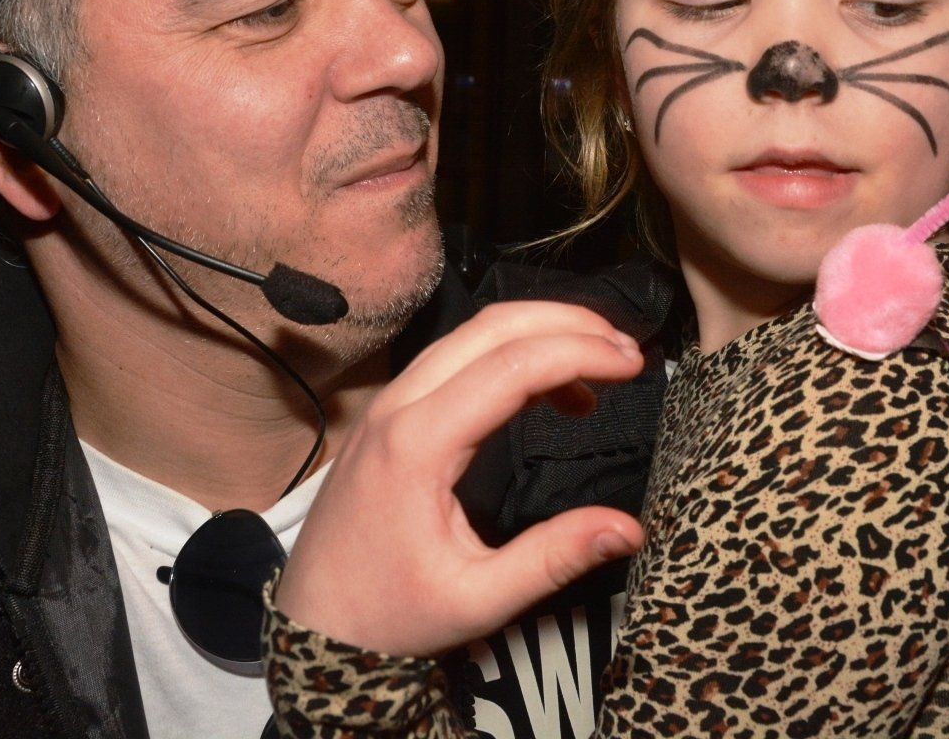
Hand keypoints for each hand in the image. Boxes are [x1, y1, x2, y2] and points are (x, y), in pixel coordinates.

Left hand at [272, 300, 648, 659]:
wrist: (313, 625)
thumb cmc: (386, 615)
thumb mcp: (476, 599)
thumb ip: (554, 558)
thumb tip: (629, 530)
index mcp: (417, 443)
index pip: (511, 365)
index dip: (580, 352)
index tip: (635, 364)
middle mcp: (398, 407)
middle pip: (492, 326)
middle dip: (568, 324)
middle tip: (629, 350)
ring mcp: (389, 404)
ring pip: (472, 334)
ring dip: (541, 333)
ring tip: (604, 363)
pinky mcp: (392, 413)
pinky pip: (456, 359)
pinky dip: (512, 356)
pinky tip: (554, 394)